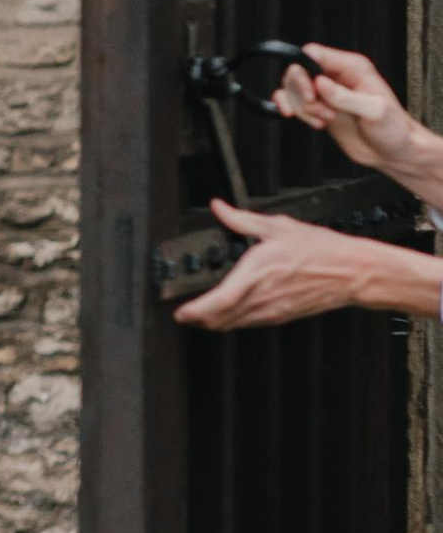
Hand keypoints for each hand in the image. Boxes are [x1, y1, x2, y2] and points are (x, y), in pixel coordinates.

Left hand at [173, 201, 400, 329]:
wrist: (352, 272)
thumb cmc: (321, 249)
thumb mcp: (278, 226)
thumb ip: (242, 220)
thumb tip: (220, 208)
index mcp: (257, 274)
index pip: (218, 302)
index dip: (195, 312)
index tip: (180, 312)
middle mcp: (261, 297)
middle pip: (219, 319)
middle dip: (197, 319)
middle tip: (183, 314)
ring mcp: (271, 311)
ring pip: (233, 324)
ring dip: (213, 322)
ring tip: (199, 315)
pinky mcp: (281, 316)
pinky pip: (249, 323)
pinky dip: (233, 321)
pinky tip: (229, 313)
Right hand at [272, 41, 435, 182]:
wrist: (394, 152)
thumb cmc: (393, 130)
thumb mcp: (374, 111)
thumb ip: (345, 97)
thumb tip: (319, 83)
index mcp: (352, 68)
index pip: (314, 54)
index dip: (304, 71)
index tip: (310, 93)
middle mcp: (337, 76)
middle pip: (298, 71)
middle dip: (301, 93)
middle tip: (319, 110)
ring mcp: (327, 93)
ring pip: (293, 89)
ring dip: (302, 108)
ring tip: (325, 120)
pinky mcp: (320, 108)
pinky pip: (293, 102)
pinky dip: (292, 110)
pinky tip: (309, 122)